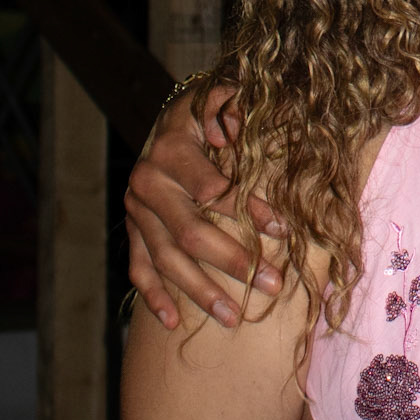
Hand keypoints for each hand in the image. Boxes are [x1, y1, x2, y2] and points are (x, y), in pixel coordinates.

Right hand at [125, 83, 284, 329]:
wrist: (171, 119)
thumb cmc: (208, 110)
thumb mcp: (220, 97)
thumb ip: (231, 105)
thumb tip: (233, 130)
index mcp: (170, 149)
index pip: (212, 189)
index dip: (250, 210)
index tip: (285, 230)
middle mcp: (147, 183)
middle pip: (188, 232)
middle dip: (232, 261)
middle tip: (271, 284)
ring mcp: (137, 211)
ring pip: (165, 259)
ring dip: (199, 291)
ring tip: (232, 317)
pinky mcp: (134, 230)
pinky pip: (140, 267)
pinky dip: (154, 295)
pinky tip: (172, 322)